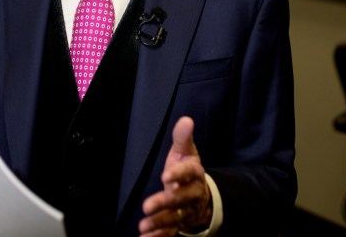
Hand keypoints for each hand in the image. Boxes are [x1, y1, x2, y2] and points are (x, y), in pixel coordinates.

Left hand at [139, 117, 212, 236]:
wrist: (201, 195)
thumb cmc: (188, 170)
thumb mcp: (186, 152)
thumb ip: (183, 137)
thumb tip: (186, 119)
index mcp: (194, 173)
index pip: (188, 172)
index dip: (178, 174)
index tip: (165, 176)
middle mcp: (192, 194)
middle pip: (180, 199)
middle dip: (164, 203)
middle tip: (147, 206)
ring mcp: (185, 211)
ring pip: (174, 218)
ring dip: (159, 223)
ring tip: (143, 226)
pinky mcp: (179, 224)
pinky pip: (170, 232)